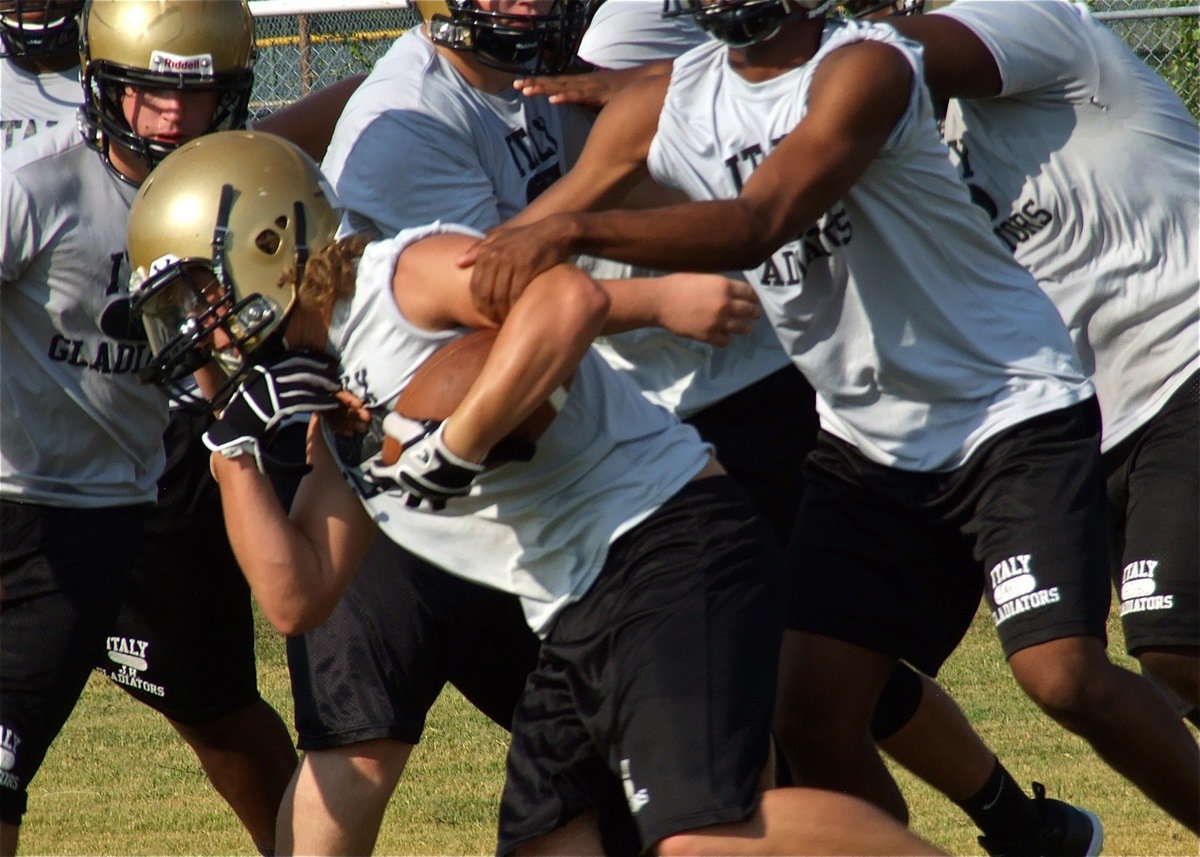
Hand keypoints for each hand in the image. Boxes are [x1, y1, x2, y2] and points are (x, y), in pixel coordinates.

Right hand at [203, 351, 341, 472]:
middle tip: (336, 381)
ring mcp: (272, 391)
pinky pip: (304, 402)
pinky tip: (330, 405)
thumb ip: (275, 376)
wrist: (236, 425)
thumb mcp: (259, 384)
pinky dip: (320, 403)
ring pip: (305, 387)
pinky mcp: (277, 406)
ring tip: (336, 393)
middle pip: (302, 372)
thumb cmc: (250, 407)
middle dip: (322, 375)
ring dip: (323, 390)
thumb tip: (298, 370)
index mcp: (265, 368)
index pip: (293, 358)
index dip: (312, 360)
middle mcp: (269, 376)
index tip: (326, 363)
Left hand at [366, 418, 484, 510]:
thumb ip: (393, 425)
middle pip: (403, 497)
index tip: (374, 466)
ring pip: (426, 504)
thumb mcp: (407, 429)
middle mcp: (414, 489)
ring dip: (424, 499)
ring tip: (425, 494)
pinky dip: (446, 493)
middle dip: (401, 493)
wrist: (457, 451)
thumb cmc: (429, 442)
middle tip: (398, 485)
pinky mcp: (451, 493)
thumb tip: (387, 421)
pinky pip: (447, 496)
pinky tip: (449, 488)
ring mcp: (433, 493)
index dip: (374, 470)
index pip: (380, 475)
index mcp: (400, 475)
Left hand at [458, 219, 574, 322]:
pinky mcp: (527, 268)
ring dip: (502, 312)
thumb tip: (458, 263)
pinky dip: (515, 306)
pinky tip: (517, 312)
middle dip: (489, 311)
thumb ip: (478, 249)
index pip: (475, 284)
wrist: (554, 232)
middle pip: (486, 293)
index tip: (484, 314)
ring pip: (500, 296)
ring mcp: (511, 262)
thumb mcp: (500, 236)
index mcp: (487, 250)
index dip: (478, 303)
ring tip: (505, 320)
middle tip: (494, 322)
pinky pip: (516, 294)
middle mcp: (496, 256)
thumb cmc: (525, 237)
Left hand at [513, 64, 668, 109]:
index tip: (522, 86)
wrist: (648, 82)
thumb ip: (592, 105)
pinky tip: (553, 100)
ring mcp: (591, 87)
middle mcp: (585, 83)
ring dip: (545, 89)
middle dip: (536, 84)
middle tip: (515, 86)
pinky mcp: (599, 93)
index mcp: (585, 85)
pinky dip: (566, 97)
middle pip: (556, 84)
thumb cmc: (627, 94)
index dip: (541, 84)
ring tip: (526, 90)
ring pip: (564, 88)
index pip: (559, 84)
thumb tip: (583, 115)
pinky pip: (580, 96)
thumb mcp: (605, 100)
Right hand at [655, 273, 761, 345]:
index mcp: (724, 286)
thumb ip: (719, 285)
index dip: (753, 297)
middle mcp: (725, 303)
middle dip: (754, 313)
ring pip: (742, 328)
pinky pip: (725, 341)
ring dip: (745, 328)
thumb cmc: (677, 284)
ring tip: (745, 328)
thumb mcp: (703, 277)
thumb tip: (730, 291)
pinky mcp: (708, 335)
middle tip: (755, 315)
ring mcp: (718, 321)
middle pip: (749, 311)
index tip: (754, 300)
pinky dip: (725, 338)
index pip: (749, 293)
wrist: (659, 301)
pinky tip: (723, 335)